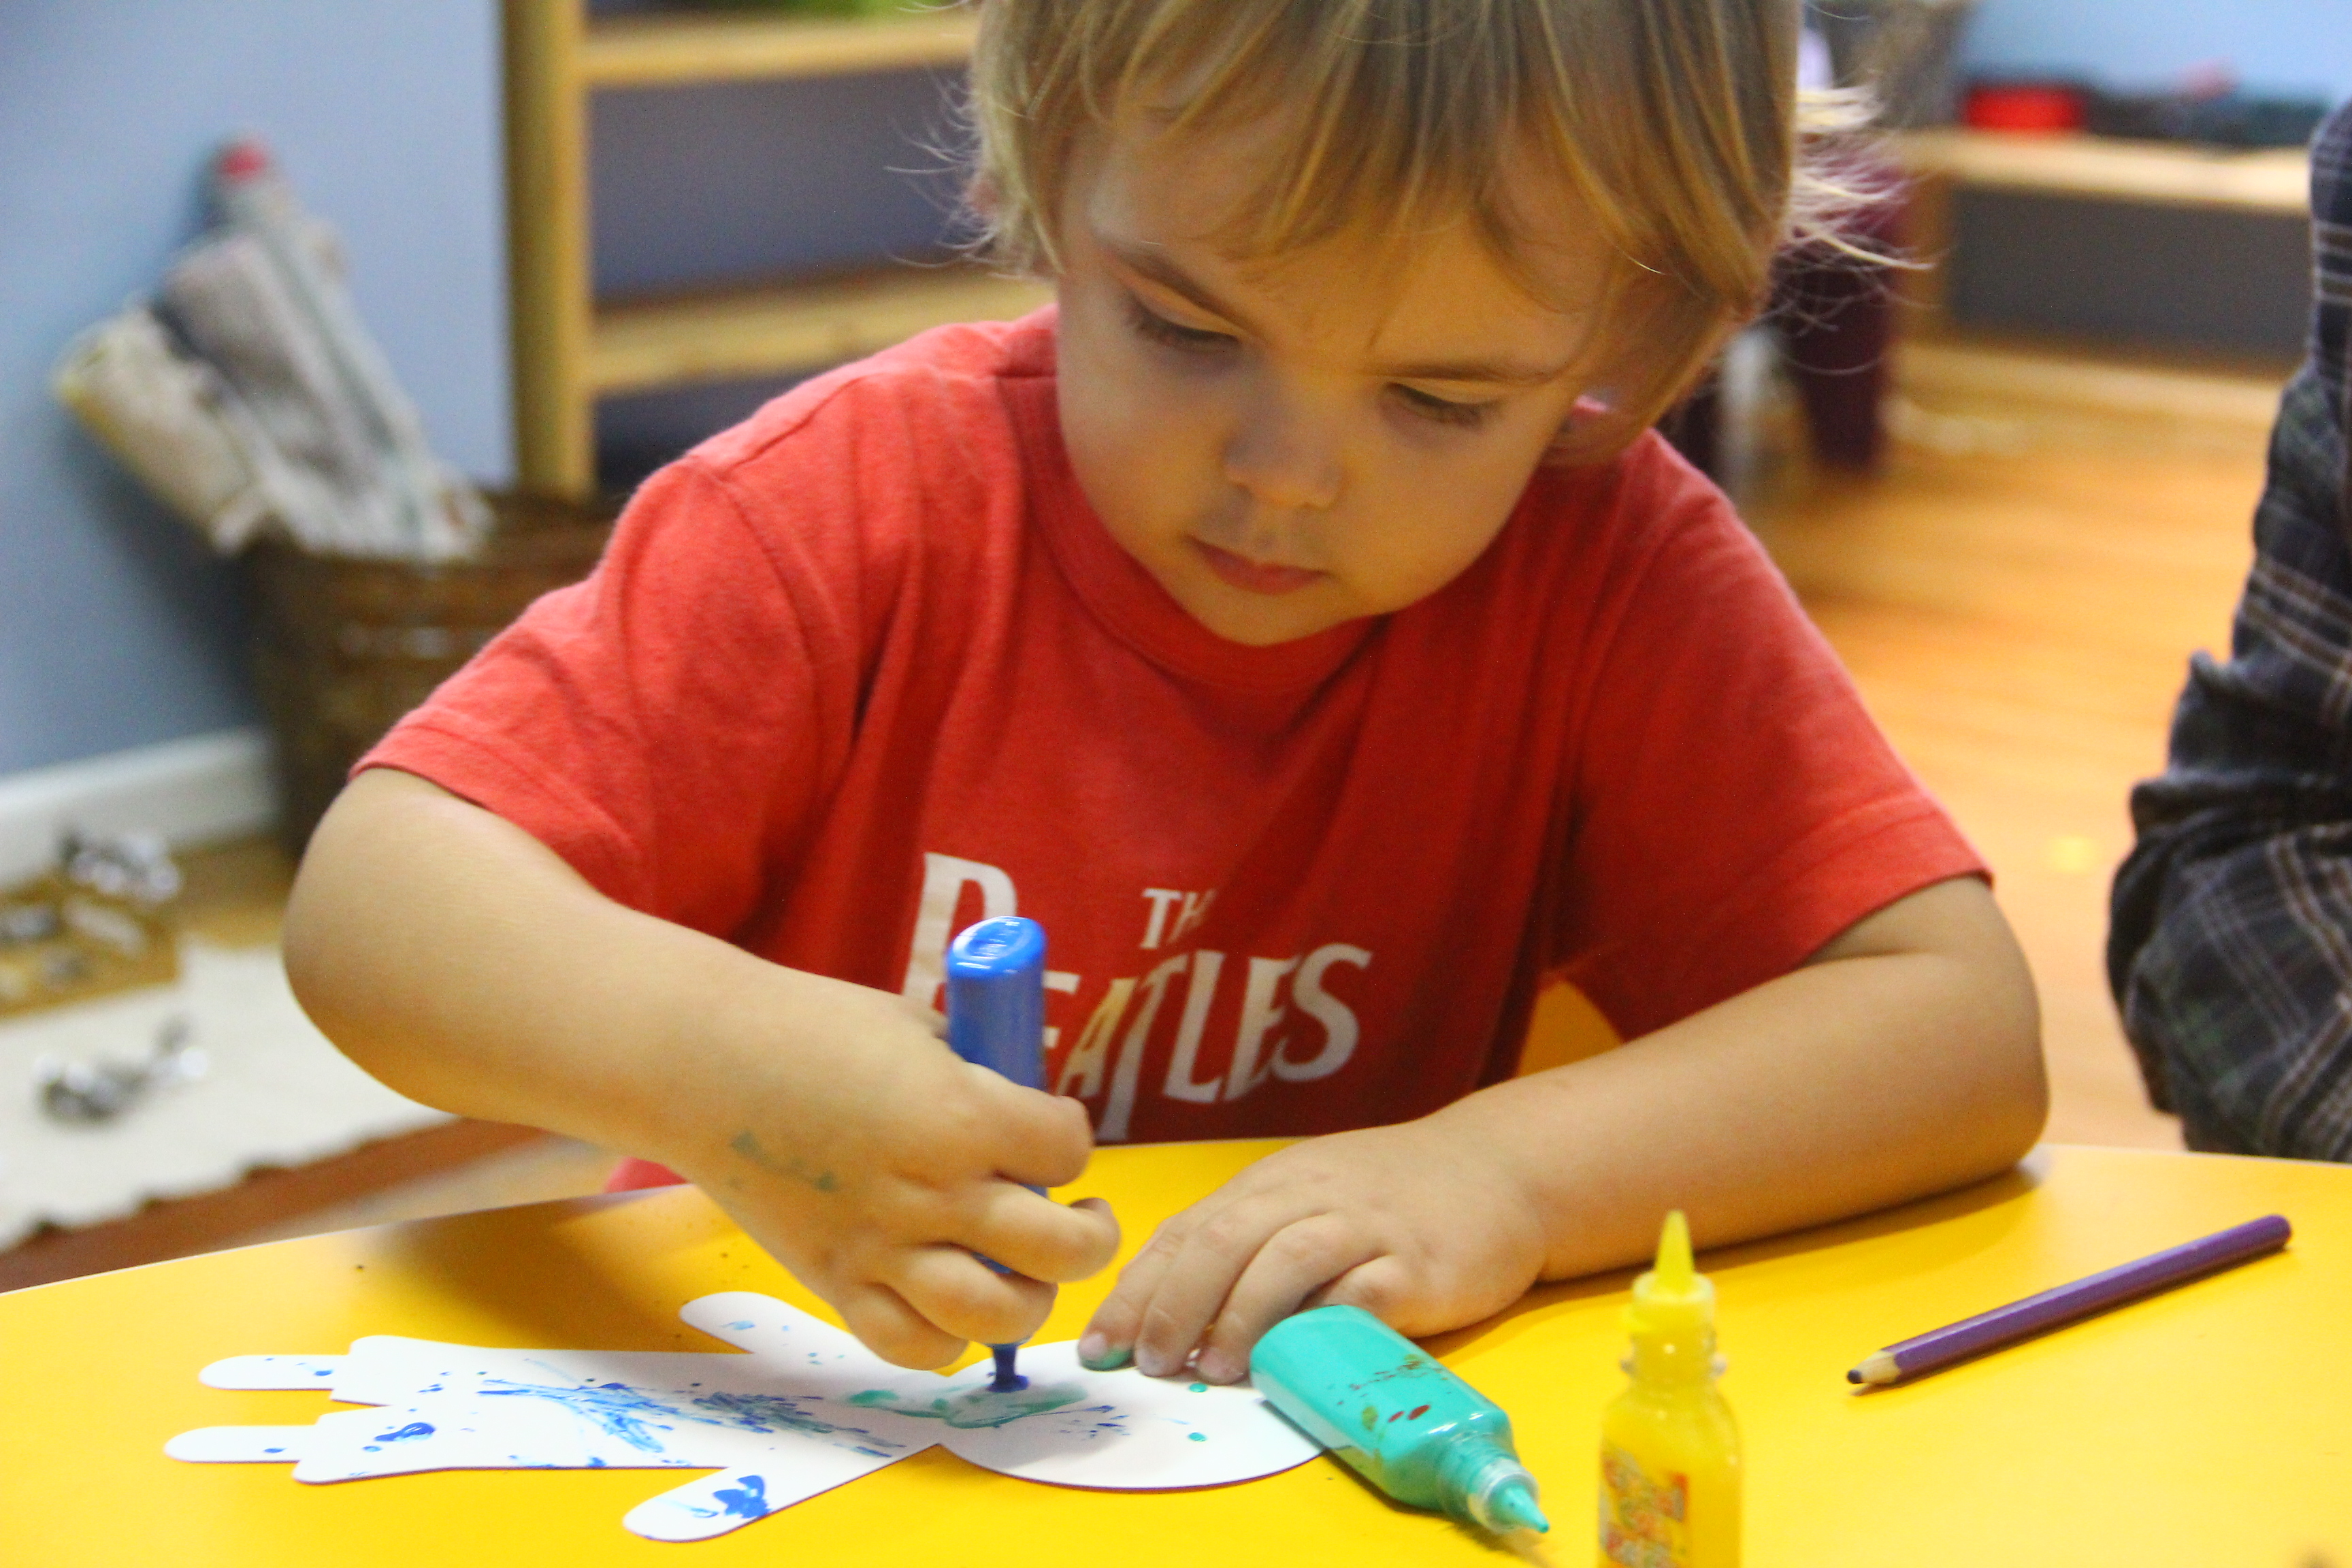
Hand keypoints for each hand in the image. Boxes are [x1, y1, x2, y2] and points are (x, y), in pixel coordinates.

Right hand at [660, 974, 1121, 1370]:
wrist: (698, 1061)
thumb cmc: (812, 1027)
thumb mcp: (920, 1030)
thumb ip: (978, 1080)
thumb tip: (1025, 1122)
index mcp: (961, 1114)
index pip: (1068, 1148)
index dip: (1069, 1138)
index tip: (1050, 1129)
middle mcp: (932, 1192)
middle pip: (1061, 1249)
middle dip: (1088, 1235)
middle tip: (1079, 1216)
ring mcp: (883, 1247)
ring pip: (997, 1314)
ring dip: (1030, 1299)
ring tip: (1027, 1270)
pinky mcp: (835, 1282)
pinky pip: (912, 1345)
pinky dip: (947, 1337)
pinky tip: (955, 1300)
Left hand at [1075, 1115, 1548, 1382]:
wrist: (1498, 1169)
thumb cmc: (1386, 1195)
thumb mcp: (1305, 1199)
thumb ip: (1248, 1244)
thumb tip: (1169, 1314)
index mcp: (1268, 1185)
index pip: (1185, 1232)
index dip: (1137, 1290)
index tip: (1101, 1344)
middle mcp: (1307, 1196)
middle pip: (1223, 1240)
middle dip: (1175, 1305)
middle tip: (1152, 1362)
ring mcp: (1364, 1227)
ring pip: (1285, 1259)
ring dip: (1241, 1315)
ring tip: (1215, 1367)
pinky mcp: (1416, 1264)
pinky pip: (1363, 1291)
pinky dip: (1324, 1322)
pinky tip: (1297, 1356)